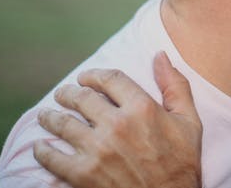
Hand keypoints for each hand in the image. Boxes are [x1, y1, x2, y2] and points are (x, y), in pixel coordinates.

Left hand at [34, 51, 202, 187]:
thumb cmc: (181, 164)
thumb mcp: (189, 122)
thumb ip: (175, 86)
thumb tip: (160, 55)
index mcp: (142, 108)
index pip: (109, 79)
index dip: (93, 75)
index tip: (85, 78)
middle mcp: (117, 125)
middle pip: (81, 98)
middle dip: (68, 93)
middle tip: (62, 95)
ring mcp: (97, 151)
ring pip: (62, 123)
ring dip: (50, 117)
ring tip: (46, 116)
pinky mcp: (83, 175)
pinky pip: (52, 158)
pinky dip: (42, 151)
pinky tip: (40, 147)